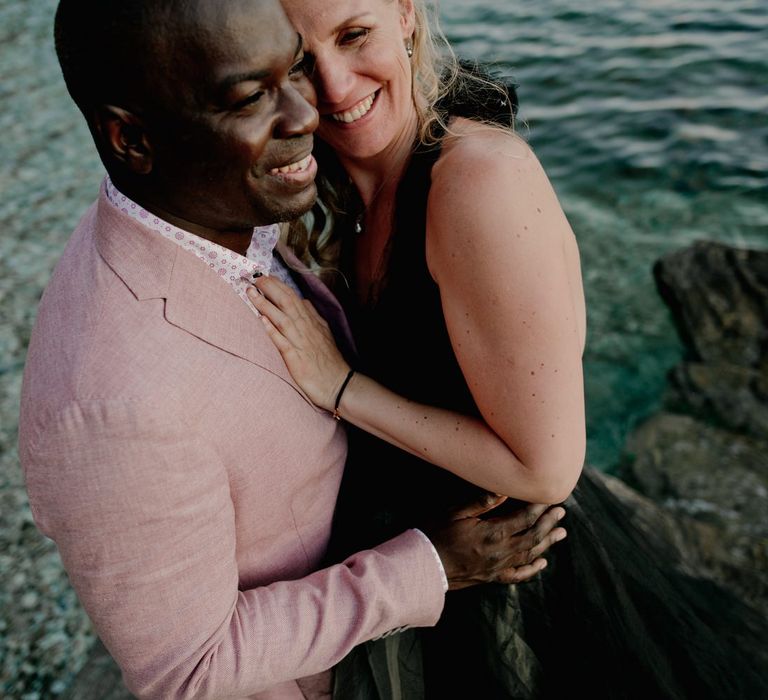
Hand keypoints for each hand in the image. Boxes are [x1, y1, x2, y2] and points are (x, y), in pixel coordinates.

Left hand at [246, 276, 349, 410]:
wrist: (337, 383)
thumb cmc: (329, 360)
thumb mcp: (324, 332)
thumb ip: (313, 316)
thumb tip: (304, 301)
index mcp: (312, 321)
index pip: (294, 298)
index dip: (279, 286)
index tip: (265, 277)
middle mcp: (305, 328)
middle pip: (286, 302)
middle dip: (270, 288)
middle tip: (255, 277)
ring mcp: (300, 342)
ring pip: (281, 318)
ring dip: (265, 304)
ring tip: (251, 292)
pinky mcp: (295, 358)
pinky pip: (281, 342)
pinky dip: (272, 330)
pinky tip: (261, 320)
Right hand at [426, 495, 565, 589]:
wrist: (423, 567)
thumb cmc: (436, 535)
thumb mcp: (455, 513)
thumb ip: (481, 502)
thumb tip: (504, 490)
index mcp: (492, 533)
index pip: (523, 518)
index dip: (538, 508)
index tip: (548, 498)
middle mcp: (500, 552)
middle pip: (532, 536)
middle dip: (548, 523)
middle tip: (561, 512)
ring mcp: (497, 567)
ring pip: (529, 554)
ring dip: (547, 543)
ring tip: (561, 533)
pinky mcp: (491, 577)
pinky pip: (517, 575)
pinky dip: (531, 569)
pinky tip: (542, 563)